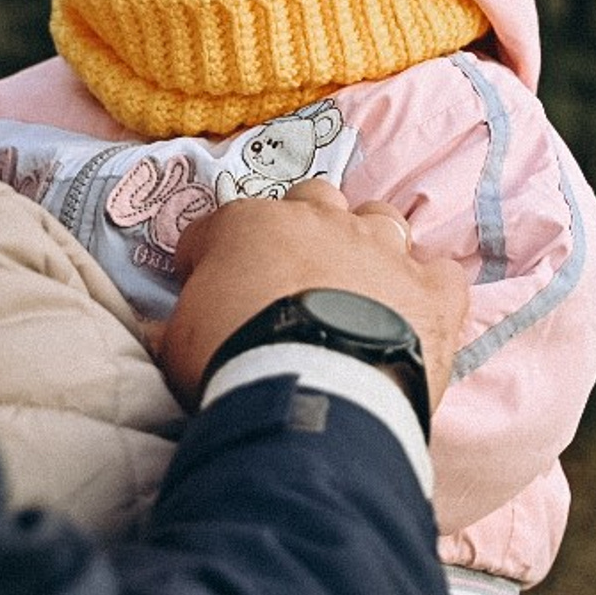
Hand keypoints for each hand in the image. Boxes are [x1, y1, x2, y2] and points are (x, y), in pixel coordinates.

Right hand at [156, 180, 465, 414]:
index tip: (208, 285)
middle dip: (303, 229)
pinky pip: (442, 272)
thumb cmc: (234, 360)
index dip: (213, 256)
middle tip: (292, 274)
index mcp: (251, 223)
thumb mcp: (177, 343)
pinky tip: (417, 310)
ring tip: (359, 284)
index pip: (223, 225)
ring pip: (382, 219)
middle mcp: (322, 220)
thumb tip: (153, 331)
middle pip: (314, 201)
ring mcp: (383, 250)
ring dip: (370, 244)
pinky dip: (429, 288)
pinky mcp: (431, 291)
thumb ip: (172, 325)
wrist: (311, 393)